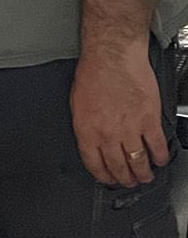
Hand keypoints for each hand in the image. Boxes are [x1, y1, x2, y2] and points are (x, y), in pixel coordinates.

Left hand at [72, 46, 170, 186]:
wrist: (112, 56)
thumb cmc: (94, 74)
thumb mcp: (77, 105)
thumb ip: (86, 127)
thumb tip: (92, 142)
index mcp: (87, 131)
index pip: (94, 164)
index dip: (103, 176)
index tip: (108, 179)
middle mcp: (108, 134)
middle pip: (118, 167)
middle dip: (124, 179)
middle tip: (129, 182)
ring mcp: (130, 128)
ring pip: (138, 161)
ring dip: (143, 173)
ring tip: (145, 177)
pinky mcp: (149, 120)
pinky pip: (157, 146)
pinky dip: (160, 156)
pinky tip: (160, 159)